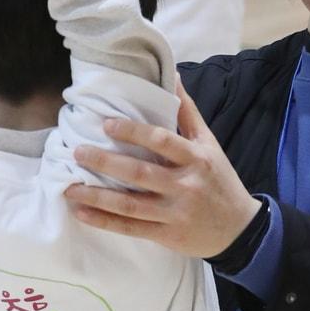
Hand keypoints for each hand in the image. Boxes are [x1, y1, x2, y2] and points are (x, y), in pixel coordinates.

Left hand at [64, 83, 260, 256]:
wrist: (241, 230)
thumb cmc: (220, 181)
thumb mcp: (210, 144)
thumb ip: (187, 112)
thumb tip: (171, 75)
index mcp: (196, 159)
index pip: (162, 141)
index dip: (133, 132)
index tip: (106, 125)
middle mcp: (185, 186)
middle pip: (140, 173)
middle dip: (105, 163)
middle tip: (77, 152)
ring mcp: (175, 213)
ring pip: (130, 204)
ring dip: (96, 196)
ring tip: (69, 186)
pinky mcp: (167, 236)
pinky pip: (130, 228)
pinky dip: (104, 222)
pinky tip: (81, 213)